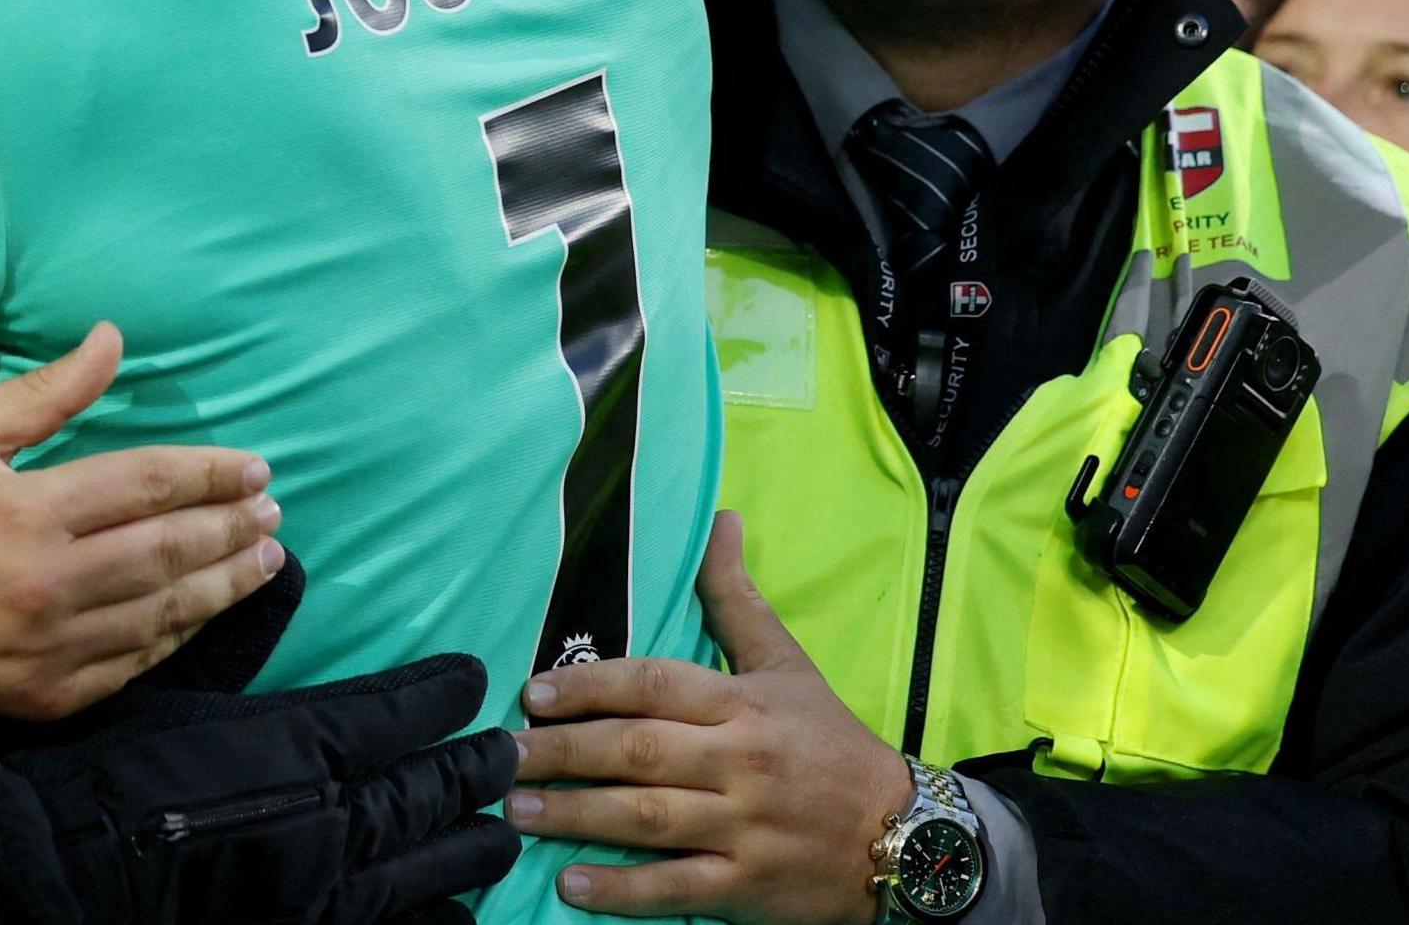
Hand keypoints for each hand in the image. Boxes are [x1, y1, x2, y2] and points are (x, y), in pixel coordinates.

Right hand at [0, 321, 284, 721]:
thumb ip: (44, 392)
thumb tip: (112, 338)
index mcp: (28, 510)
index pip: (148, 484)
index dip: (210, 474)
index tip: (254, 468)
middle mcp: (48, 583)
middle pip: (169, 550)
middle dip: (232, 527)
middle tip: (273, 512)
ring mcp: (51, 648)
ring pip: (163, 612)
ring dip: (224, 584)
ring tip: (266, 560)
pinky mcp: (48, 696)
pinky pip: (134, 665)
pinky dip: (179, 637)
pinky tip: (205, 613)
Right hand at [0, 649, 523, 924]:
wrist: (55, 868)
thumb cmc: (105, 773)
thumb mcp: (168, 688)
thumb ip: (239, 634)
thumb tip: (286, 570)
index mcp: (300, 745)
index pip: (398, 711)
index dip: (442, 693)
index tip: (474, 678)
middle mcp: (332, 819)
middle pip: (427, 790)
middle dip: (472, 769)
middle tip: (505, 752)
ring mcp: (325, 892)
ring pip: (426, 864)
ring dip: (468, 843)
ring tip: (497, 831)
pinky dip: (432, 917)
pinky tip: (453, 912)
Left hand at [507, 512, 910, 923]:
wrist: (908, 836)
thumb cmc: (832, 744)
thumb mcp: (789, 664)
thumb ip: (737, 599)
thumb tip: (720, 519)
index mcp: (743, 704)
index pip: (654, 684)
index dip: (590, 686)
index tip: (532, 692)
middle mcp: (740, 761)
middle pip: (638, 750)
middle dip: (564, 751)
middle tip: (500, 755)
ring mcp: (744, 826)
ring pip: (647, 817)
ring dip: (575, 815)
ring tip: (515, 811)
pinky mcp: (749, 886)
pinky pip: (677, 887)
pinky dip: (623, 889)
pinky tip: (571, 884)